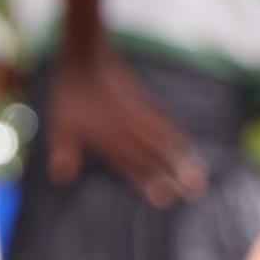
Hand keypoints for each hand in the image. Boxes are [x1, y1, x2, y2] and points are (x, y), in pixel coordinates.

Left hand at [47, 49, 206, 205]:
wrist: (86, 59)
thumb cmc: (70, 96)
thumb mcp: (59, 125)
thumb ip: (63, 151)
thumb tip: (61, 178)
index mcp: (110, 138)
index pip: (133, 165)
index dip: (148, 182)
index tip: (165, 199)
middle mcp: (130, 130)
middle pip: (157, 156)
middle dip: (176, 175)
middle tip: (195, 193)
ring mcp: (141, 116)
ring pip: (167, 143)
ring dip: (184, 160)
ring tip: (200, 177)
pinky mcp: (146, 104)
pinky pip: (167, 124)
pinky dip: (178, 138)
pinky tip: (186, 147)